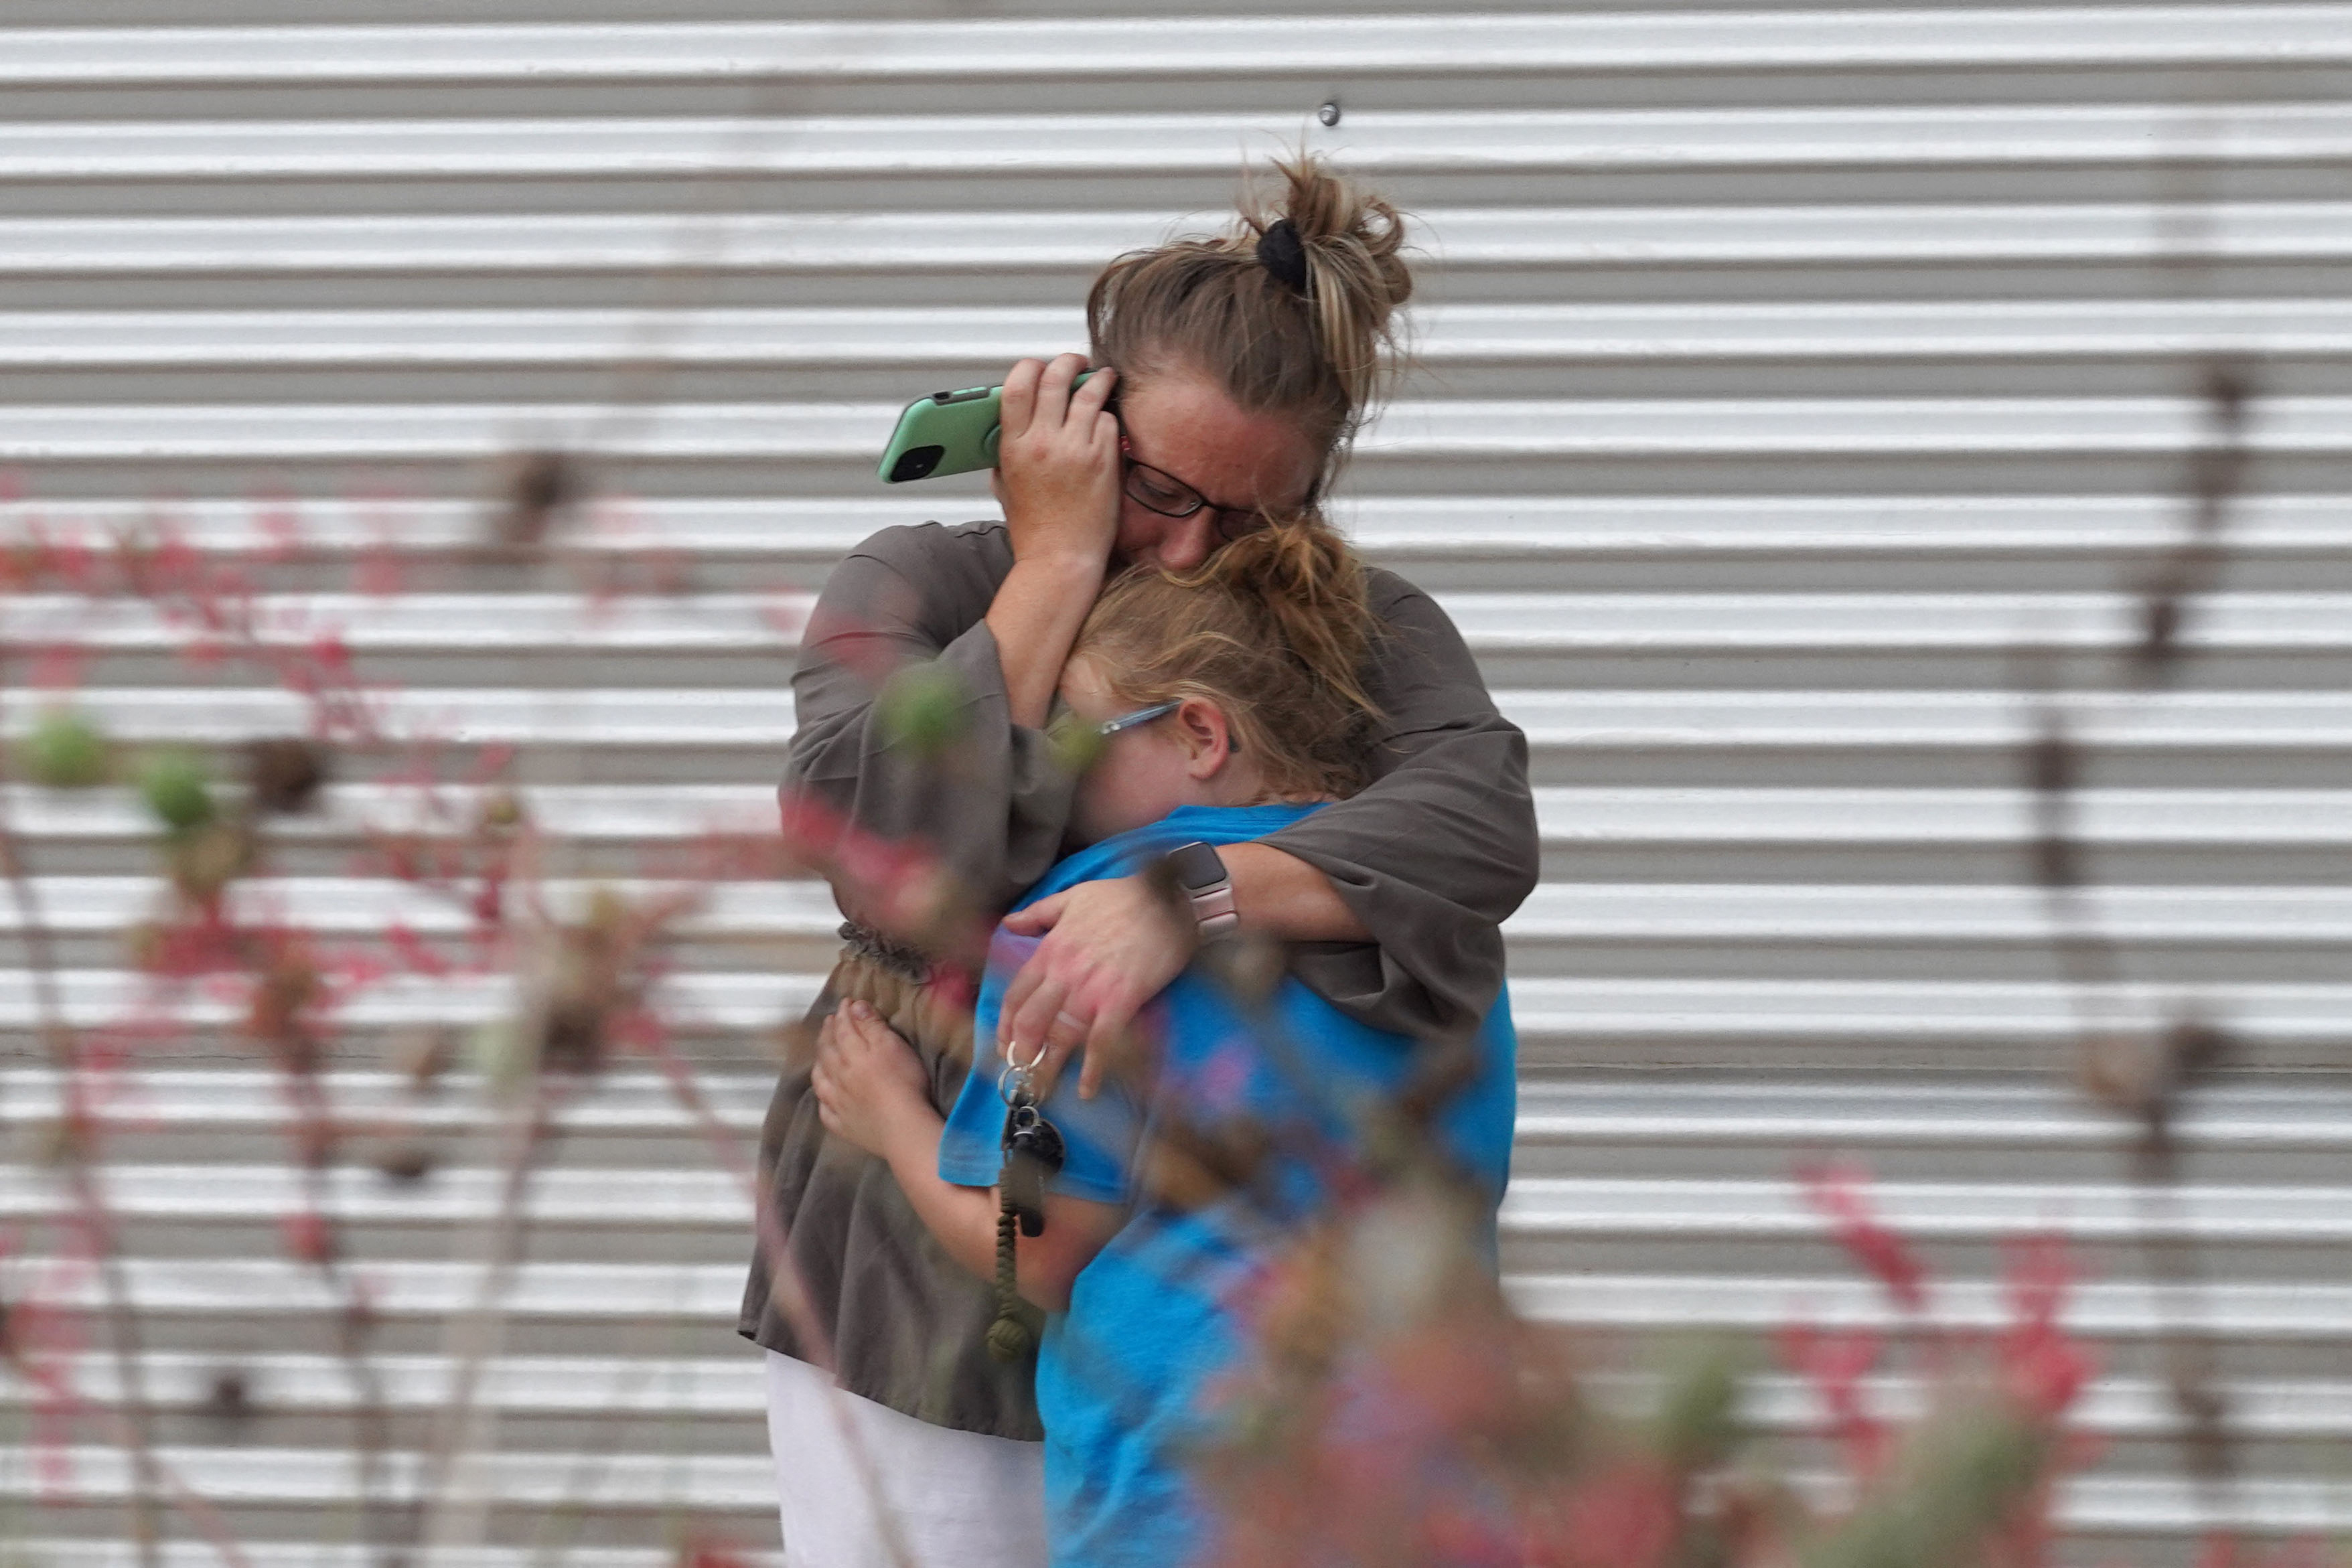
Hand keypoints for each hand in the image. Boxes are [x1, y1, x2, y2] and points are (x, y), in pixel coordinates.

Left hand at [811, 1000, 935, 1159]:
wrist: (902, 1128)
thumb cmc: (904, 1083)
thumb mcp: (892, 1046)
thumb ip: (872, 1026)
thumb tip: (855, 1007)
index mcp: (853, 1055)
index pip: (844, 1030)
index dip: (844, 1014)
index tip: (846, 1003)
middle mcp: (839, 1077)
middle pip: (828, 1051)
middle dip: (828, 1033)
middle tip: (829, 1021)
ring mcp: (838, 1103)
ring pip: (821, 1080)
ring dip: (819, 1064)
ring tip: (821, 1054)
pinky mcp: (842, 1125)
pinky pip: (826, 1111)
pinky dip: (823, 1101)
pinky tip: (825, 1098)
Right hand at [993, 354, 1119, 568]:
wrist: (1061, 560)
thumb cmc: (1035, 529)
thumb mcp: (1005, 485)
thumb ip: (1004, 453)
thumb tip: (1010, 425)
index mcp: (1012, 446)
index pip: (1016, 385)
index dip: (1029, 366)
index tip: (1039, 365)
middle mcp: (1042, 442)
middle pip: (1055, 378)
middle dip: (1068, 361)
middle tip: (1078, 361)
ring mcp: (1075, 449)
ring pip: (1089, 393)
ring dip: (1098, 380)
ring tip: (1103, 378)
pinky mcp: (1103, 460)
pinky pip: (1108, 421)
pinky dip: (1108, 418)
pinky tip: (1106, 424)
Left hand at [999, 874, 1194, 1099]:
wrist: (1169, 899)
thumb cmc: (1124, 897)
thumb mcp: (1073, 897)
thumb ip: (1038, 914)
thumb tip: (1009, 924)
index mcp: (1051, 949)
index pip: (1015, 994)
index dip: (1005, 1025)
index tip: (1004, 1045)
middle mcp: (1065, 973)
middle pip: (1031, 1022)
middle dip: (1022, 1053)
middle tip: (1022, 1073)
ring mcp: (1092, 989)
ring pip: (1060, 1036)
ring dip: (1049, 1067)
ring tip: (1044, 1088)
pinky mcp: (1122, 1001)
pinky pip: (1101, 1042)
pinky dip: (1093, 1069)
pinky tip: (1087, 1089)